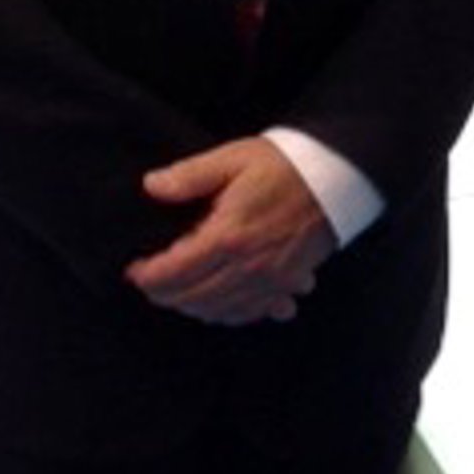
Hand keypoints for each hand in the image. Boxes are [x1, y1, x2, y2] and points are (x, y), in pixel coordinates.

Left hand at [126, 136, 335, 326]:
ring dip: (192, 306)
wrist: (338, 177)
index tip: (135, 270)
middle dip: (164, 295)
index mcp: (228, 235)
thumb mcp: (232, 159)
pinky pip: (250, 313)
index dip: (148, 276)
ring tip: (177, 292)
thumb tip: (152, 186)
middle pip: (192, 297)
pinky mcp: (287, 284)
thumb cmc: (285, 165)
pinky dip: (227, 314)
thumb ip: (189, 176)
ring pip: (218, 311)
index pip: (175, 272)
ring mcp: (270, 280)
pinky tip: (217, 304)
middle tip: (149, 283)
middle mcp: (247, 266)